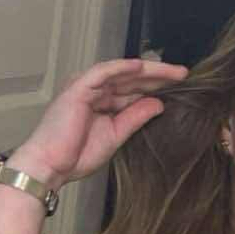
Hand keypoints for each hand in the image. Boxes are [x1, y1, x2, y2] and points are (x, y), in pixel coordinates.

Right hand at [11, 58, 187, 186]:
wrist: (49, 166)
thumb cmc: (76, 155)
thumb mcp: (116, 135)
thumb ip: (136, 117)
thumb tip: (158, 104)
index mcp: (101, 101)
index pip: (133, 89)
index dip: (156, 86)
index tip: (180, 87)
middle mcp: (94, 90)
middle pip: (131, 78)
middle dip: (158, 75)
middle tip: (184, 74)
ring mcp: (85, 86)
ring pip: (122, 72)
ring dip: (148, 70)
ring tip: (173, 71)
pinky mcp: (78, 87)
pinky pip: (103, 72)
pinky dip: (123, 68)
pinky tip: (143, 67)